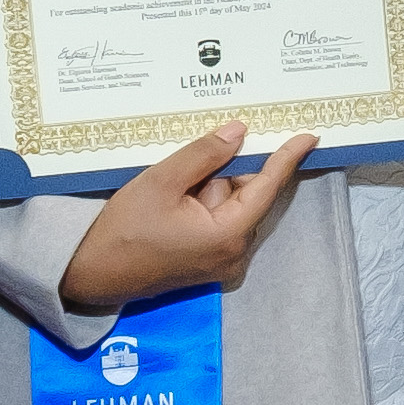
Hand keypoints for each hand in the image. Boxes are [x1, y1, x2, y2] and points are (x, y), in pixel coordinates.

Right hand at [59, 121, 313, 314]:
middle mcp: (234, 253)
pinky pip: (220, 220)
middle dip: (231, 169)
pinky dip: (206, 200)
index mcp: (228, 234)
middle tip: (210, 147)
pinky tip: (182, 192)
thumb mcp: (162, 181)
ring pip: (232, 206)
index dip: (287, 158)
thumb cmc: (125, 229)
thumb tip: (239, 132)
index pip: (267, 187)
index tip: (309, 135)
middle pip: (247, 195)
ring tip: (180, 179)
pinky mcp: (209, 263)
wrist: (94, 273)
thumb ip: (204, 155)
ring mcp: (223, 261)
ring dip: (213, 185)